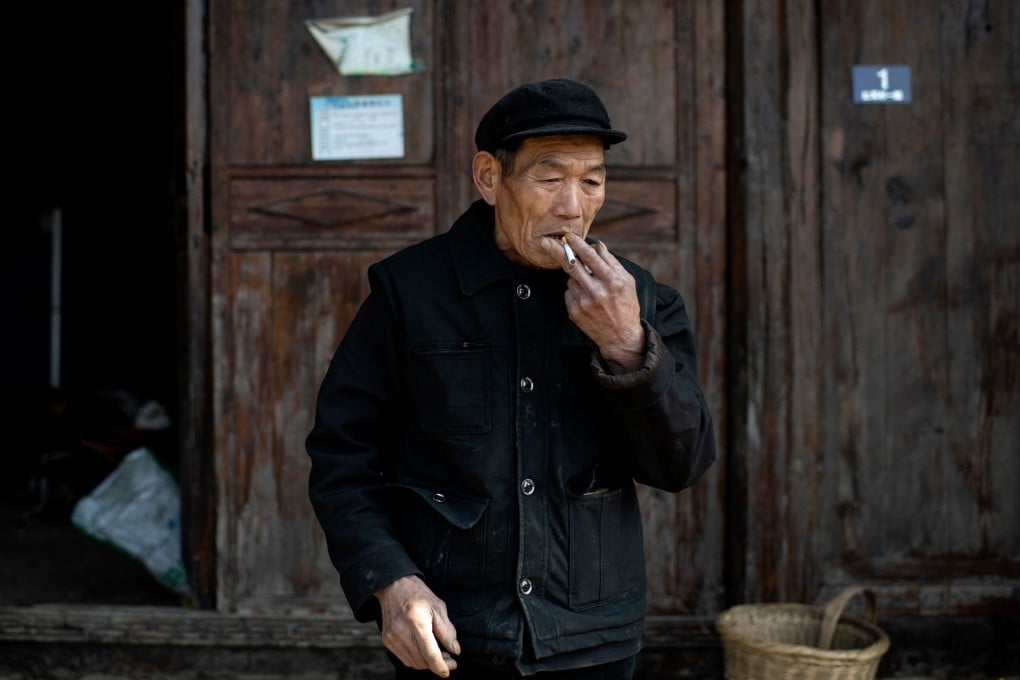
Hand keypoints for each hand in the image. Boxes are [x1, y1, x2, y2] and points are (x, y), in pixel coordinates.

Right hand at [375, 575, 460, 676]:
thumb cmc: (418, 594)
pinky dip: (417, 659)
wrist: (393, 586)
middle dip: (437, 664)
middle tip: (449, 659)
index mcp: (416, 621)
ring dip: (427, 663)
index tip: (450, 669)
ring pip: (413, 662)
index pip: (430, 653)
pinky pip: (405, 658)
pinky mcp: (387, 640)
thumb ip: (447, 630)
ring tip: (439, 655)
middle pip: (422, 660)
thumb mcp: (438, 607)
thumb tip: (455, 650)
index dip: (441, 665)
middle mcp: (401, 631)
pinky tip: (425, 652)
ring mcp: (392, 637)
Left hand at [561, 235, 644, 371]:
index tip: (568, 236)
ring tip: (590, 286)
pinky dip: (575, 291)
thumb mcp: (628, 282)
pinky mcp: (574, 312)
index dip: (577, 244)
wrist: (621, 337)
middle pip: (572, 265)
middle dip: (560, 251)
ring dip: (576, 277)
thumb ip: (612, 262)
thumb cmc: (626, 306)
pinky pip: (568, 292)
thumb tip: (597, 245)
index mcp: (612, 281)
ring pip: (570, 279)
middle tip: (550, 242)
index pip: (590, 256)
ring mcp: (584, 303)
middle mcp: (597, 292)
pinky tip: (587, 299)